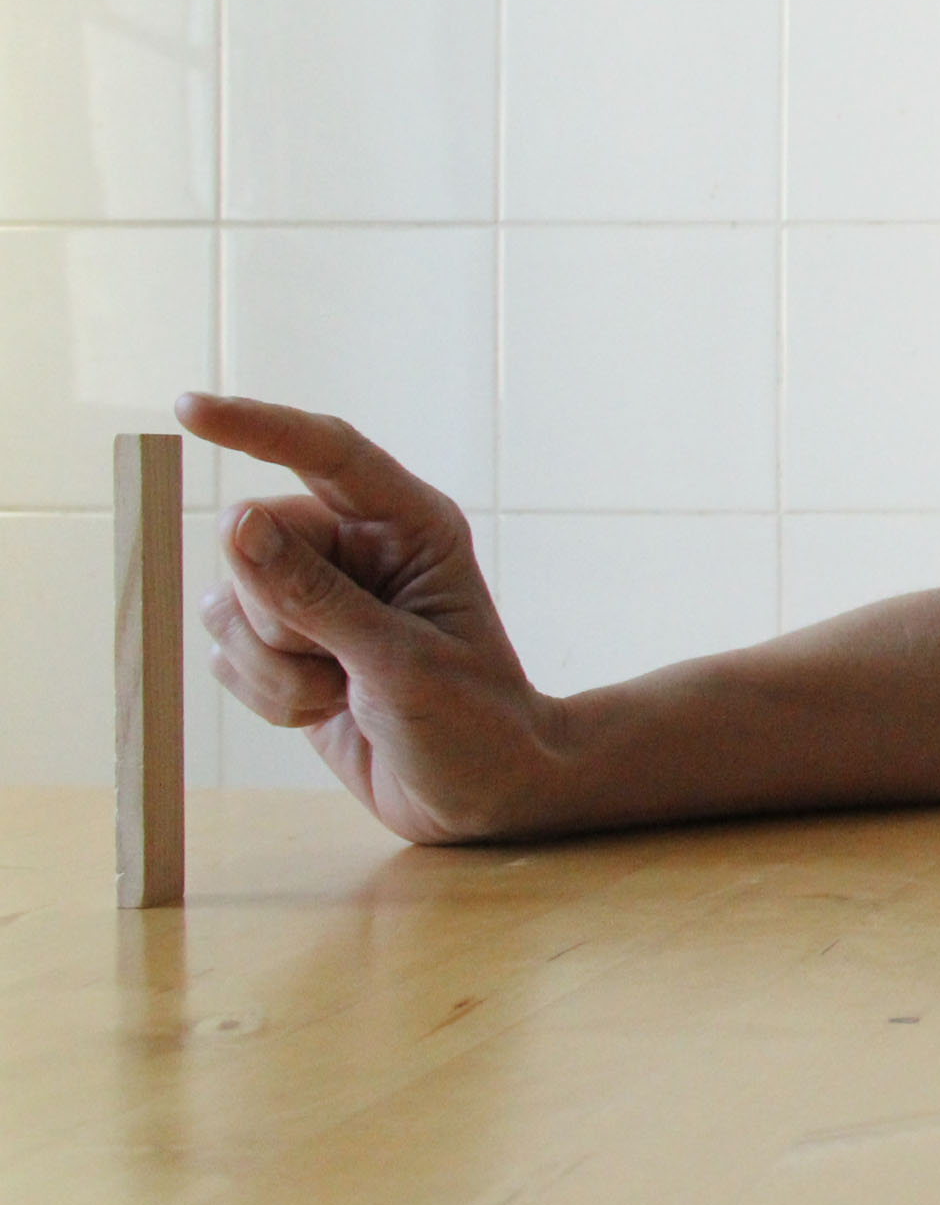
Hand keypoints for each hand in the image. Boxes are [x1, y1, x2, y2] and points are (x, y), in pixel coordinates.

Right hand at [179, 394, 561, 843]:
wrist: (483, 795)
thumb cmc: (475, 724)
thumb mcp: (399, 661)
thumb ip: (314, 597)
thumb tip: (237, 523)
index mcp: (410, 525)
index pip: (328, 453)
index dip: (257, 426)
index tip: (191, 410)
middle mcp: (358, 548)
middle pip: (252, 540)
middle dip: (278, 617)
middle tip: (342, 666)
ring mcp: (317, 596)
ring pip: (229, 603)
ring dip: (273, 667)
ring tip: (344, 694)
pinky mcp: (286, 645)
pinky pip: (226, 654)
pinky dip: (266, 694)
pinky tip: (326, 710)